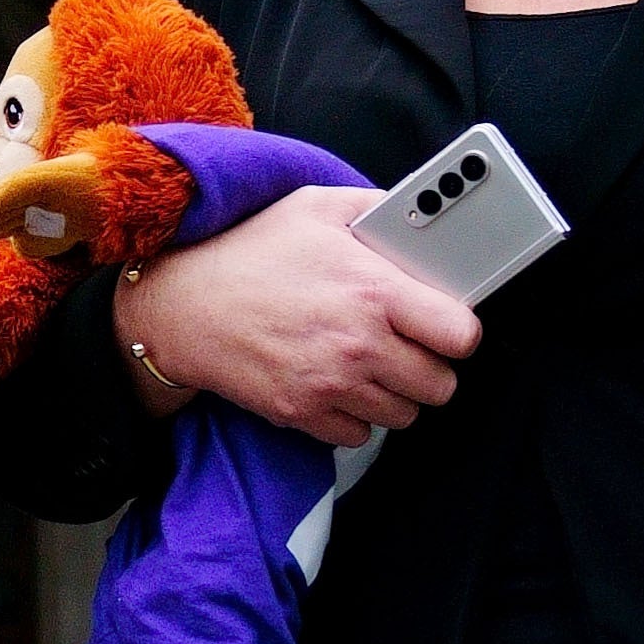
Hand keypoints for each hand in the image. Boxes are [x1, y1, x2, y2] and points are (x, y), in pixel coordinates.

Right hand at [126, 183, 478, 441]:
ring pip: (404, 416)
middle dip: (430, 367)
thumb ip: (378, 209)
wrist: (181, 305)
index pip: (461, 335)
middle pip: (440, 386)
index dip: (459, 332)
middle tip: (407, 347)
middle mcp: (359, 345)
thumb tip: (421, 215)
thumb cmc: (250, 252)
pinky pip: (360, 435)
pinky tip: (337, 384)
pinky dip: (355, 417)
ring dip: (395, 394)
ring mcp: (331, 386)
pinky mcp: (303, 415)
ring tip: (369, 364)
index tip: (447, 327)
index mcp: (374, 291)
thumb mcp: (316, 208)